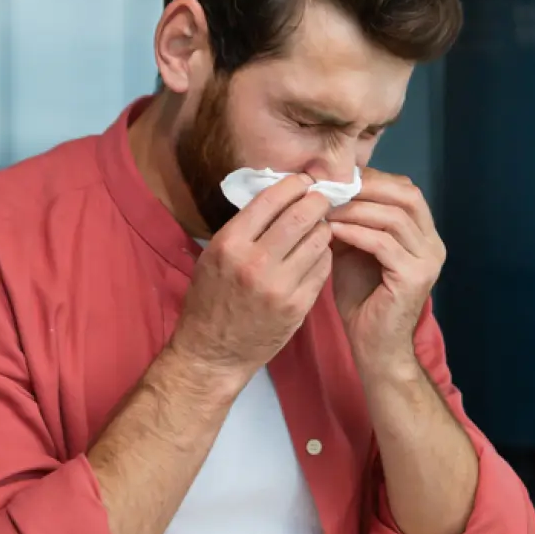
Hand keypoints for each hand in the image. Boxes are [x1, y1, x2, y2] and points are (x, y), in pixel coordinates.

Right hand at [170, 175, 333, 381]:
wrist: (212, 353)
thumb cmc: (210, 300)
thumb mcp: (215, 256)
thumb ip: (245, 228)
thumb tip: (279, 195)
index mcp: (230, 244)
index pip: (271, 199)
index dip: (294, 184)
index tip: (303, 180)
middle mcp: (255, 262)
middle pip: (302, 215)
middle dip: (317, 201)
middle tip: (322, 198)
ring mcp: (279, 286)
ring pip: (319, 240)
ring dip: (324, 227)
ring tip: (320, 225)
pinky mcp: (298, 306)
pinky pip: (323, 267)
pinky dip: (324, 254)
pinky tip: (317, 252)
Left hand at [328, 169, 444, 374]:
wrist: (374, 347)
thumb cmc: (363, 301)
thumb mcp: (354, 251)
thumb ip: (351, 222)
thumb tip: (327, 189)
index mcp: (424, 236)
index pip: (406, 190)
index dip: (374, 179)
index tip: (337, 176)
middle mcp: (433, 244)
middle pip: (407, 196)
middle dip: (368, 187)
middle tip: (332, 185)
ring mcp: (428, 261)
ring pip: (394, 217)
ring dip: (356, 209)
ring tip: (326, 207)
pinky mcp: (414, 278)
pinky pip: (384, 243)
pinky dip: (356, 232)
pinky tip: (333, 230)